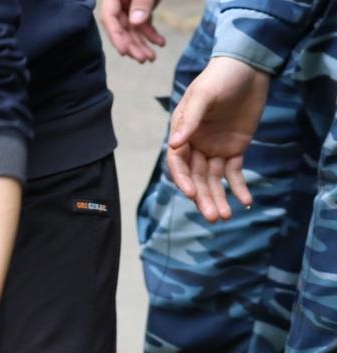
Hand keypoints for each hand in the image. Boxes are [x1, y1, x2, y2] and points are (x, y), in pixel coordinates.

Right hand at [100, 0, 164, 62]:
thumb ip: (141, 2)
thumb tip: (135, 22)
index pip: (109, 18)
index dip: (115, 36)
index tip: (124, 51)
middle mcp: (119, 4)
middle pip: (121, 28)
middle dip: (132, 45)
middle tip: (142, 59)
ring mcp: (130, 7)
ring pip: (133, 30)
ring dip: (142, 44)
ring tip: (152, 57)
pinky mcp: (142, 9)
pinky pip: (144, 24)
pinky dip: (152, 34)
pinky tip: (160, 43)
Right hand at [167, 55, 269, 221]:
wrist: (248, 67)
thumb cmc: (220, 77)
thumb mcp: (203, 95)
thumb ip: (190, 120)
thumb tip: (173, 144)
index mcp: (182, 133)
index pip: (178, 163)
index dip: (183, 179)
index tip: (192, 193)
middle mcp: (195, 145)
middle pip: (196, 177)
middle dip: (203, 197)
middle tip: (213, 216)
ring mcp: (214, 149)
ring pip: (213, 179)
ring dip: (218, 198)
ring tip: (225, 217)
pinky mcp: (234, 149)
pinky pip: (234, 173)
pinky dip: (239, 187)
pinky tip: (245, 201)